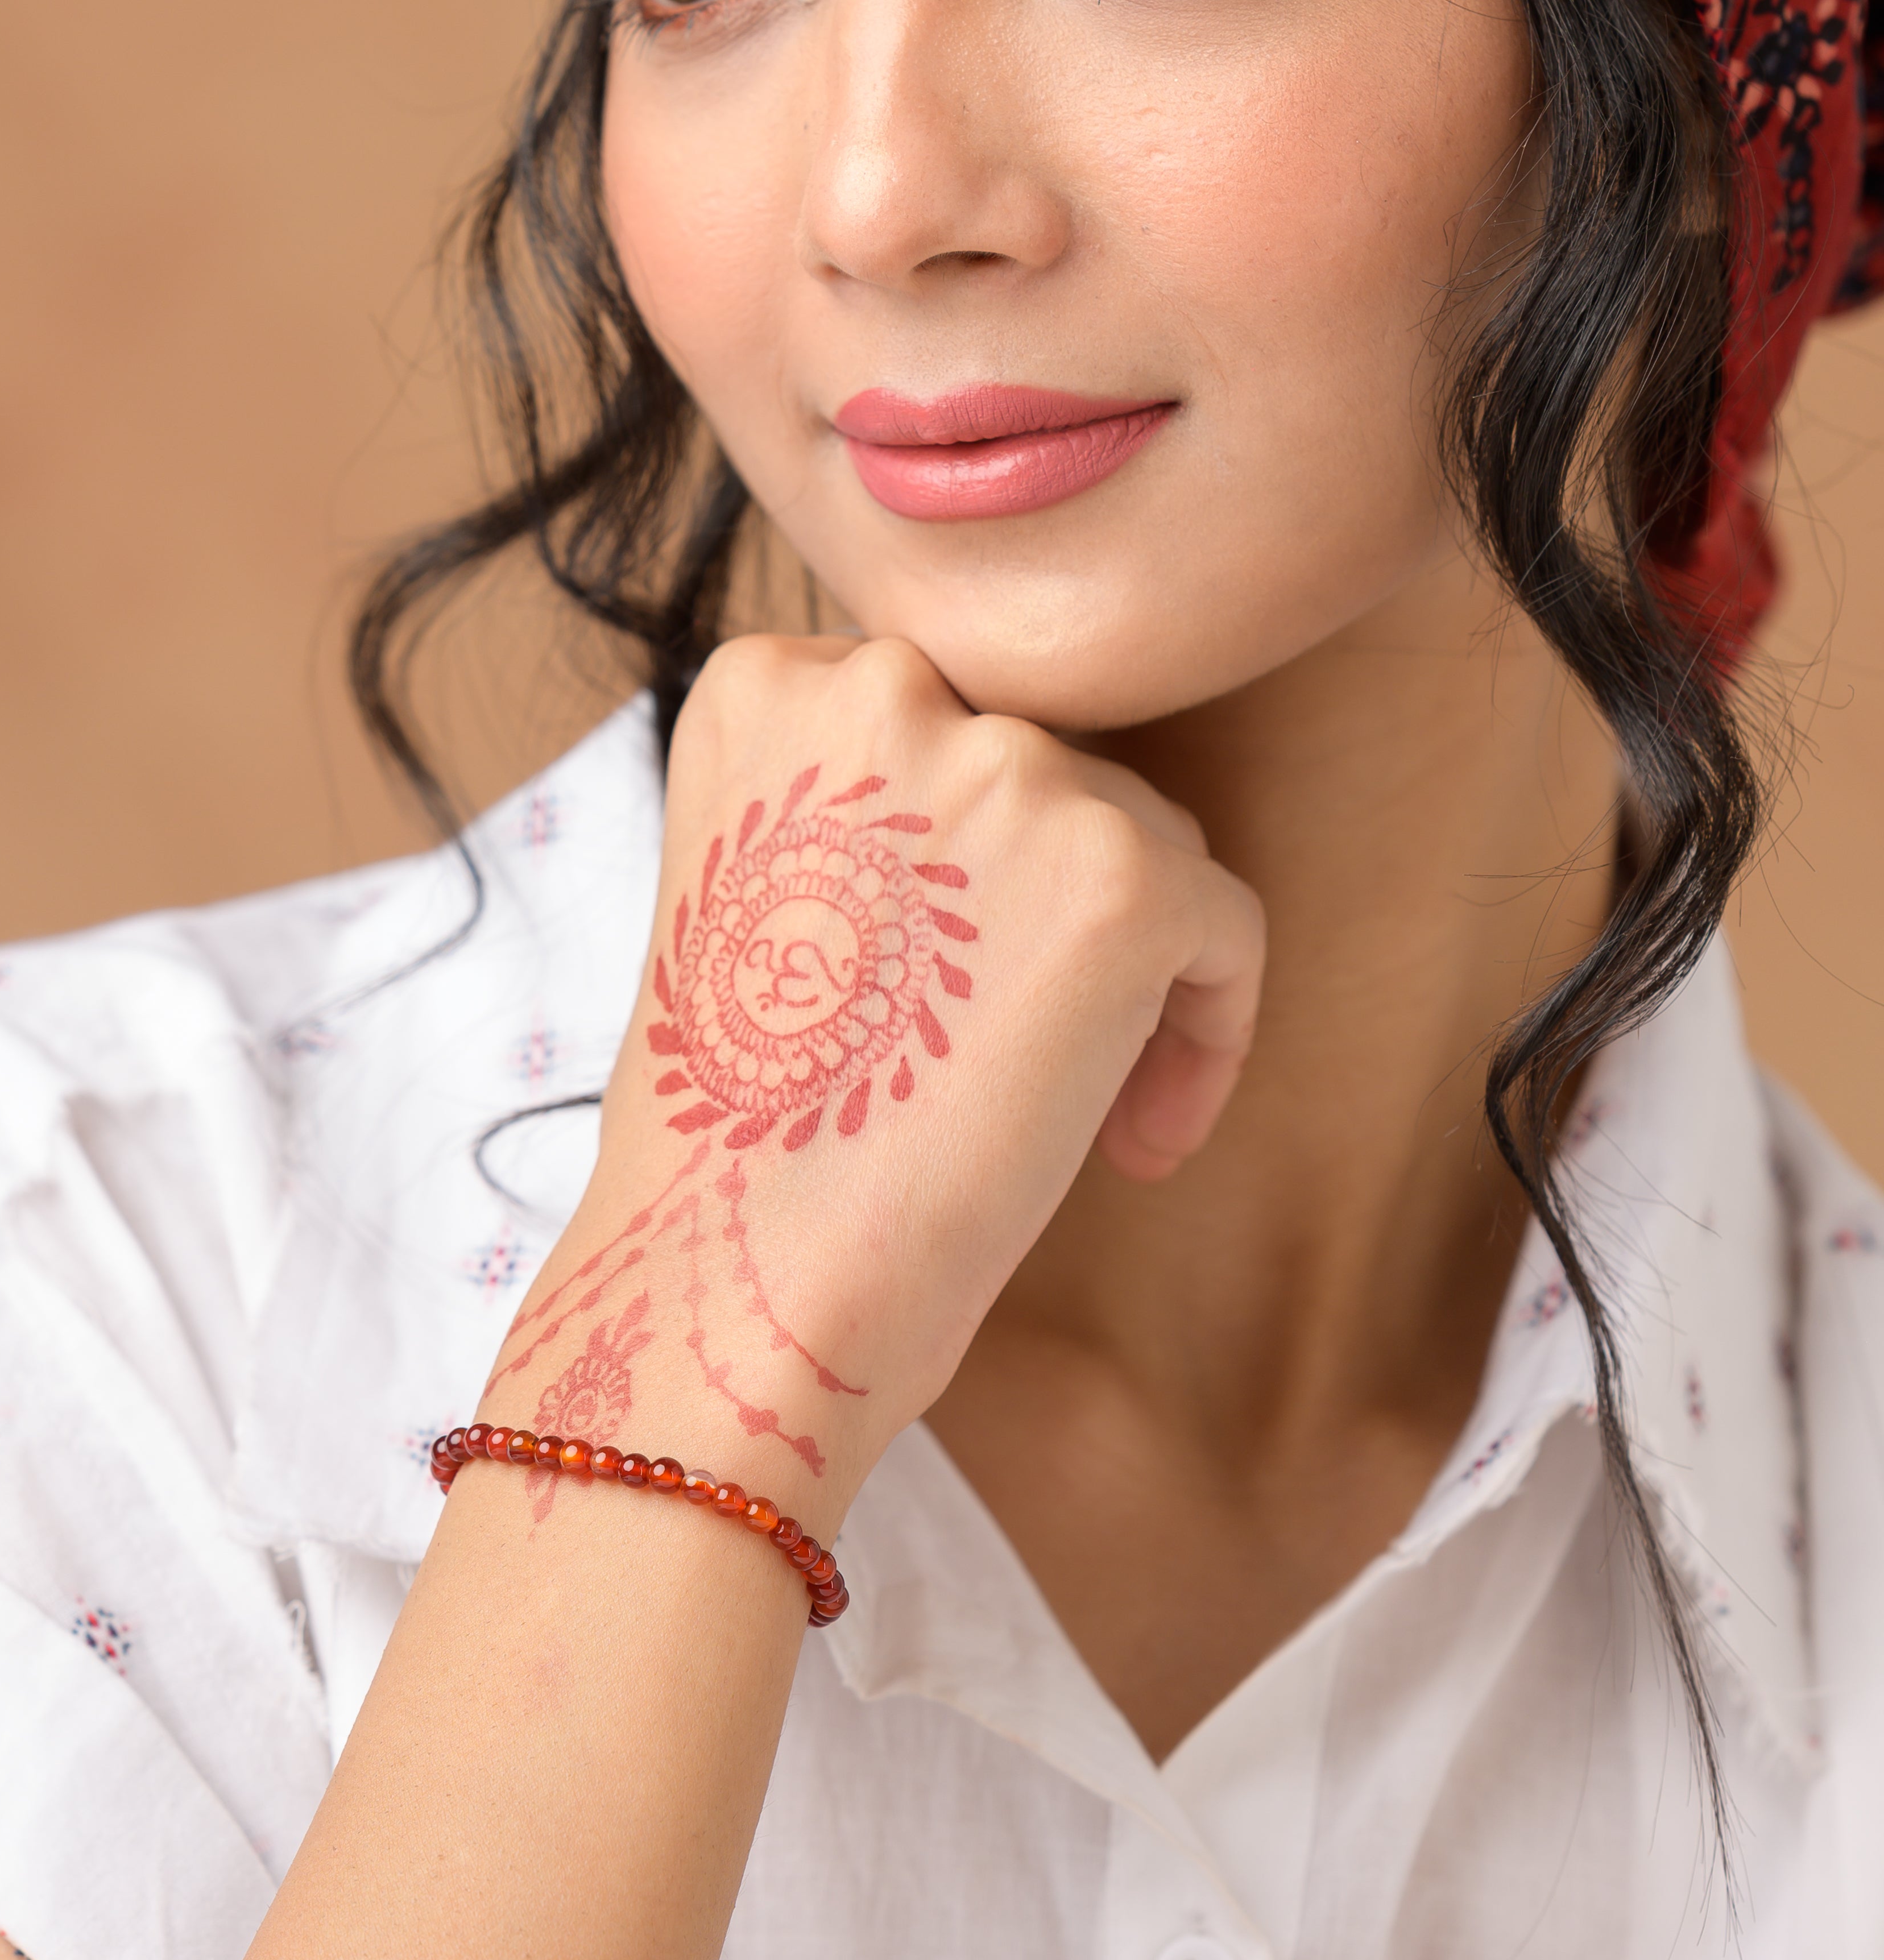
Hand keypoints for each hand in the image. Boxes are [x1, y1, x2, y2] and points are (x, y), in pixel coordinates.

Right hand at [483, 633, 1263, 1512]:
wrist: (746, 1271)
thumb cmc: (735, 1130)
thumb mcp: (754, 898)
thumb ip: (858, 811)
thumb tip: (994, 828)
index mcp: (769, 688)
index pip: (936, 724)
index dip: (960, 859)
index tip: (942, 981)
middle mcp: (885, 689)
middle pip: (1046, 773)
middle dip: (1047, 913)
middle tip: (1000, 1061)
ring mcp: (1008, 770)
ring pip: (1144, 841)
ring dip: (1127, 977)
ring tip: (1062, 1120)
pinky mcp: (1121, 873)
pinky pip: (1224, 926)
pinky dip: (1206, 1034)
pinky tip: (1138, 1144)